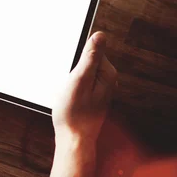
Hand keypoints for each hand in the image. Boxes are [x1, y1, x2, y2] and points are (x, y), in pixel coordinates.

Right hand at [52, 32, 116, 170]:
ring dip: (71, 80)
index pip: (92, 50)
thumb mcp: (79, 80)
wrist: (73, 140)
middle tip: (68, 86)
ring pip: (82, 73)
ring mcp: (101, 90)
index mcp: (107, 74)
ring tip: (68, 95)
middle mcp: (108, 81)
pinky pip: (81, 84)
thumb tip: (100, 35)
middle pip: (87, 61)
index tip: (71, 71)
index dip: (76, 57)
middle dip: (74, 69)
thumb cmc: (74, 114)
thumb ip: (90, 57)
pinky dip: (72, 88)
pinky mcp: (93, 98)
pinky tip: (68, 100)